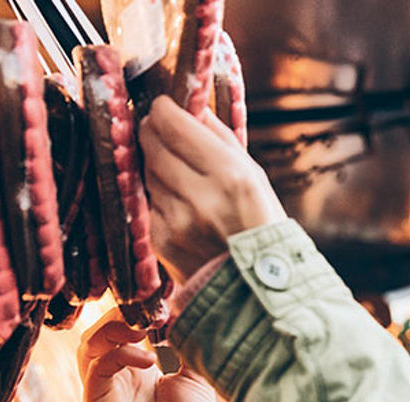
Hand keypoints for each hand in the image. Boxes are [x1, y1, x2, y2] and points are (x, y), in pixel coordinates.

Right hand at [78, 310, 222, 401]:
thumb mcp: (196, 380)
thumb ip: (185, 347)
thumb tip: (181, 309)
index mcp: (136, 370)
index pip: (122, 327)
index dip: (138, 309)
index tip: (163, 297)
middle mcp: (114, 380)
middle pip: (100, 330)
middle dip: (123, 312)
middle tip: (151, 308)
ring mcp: (102, 394)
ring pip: (89, 344)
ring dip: (115, 328)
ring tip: (145, 328)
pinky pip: (95, 371)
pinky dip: (118, 355)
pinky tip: (148, 359)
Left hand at [139, 96, 286, 280]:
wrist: (255, 285)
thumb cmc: (261, 225)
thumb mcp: (254, 177)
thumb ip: (221, 139)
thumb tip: (191, 107)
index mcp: (230, 174)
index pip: (173, 124)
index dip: (163, 109)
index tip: (164, 108)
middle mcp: (199, 195)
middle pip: (152, 143)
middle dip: (154, 133)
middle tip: (164, 134)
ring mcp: (176, 218)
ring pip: (147, 172)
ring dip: (158, 168)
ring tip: (183, 180)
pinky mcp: (160, 238)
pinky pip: (149, 203)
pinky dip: (160, 200)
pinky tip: (181, 209)